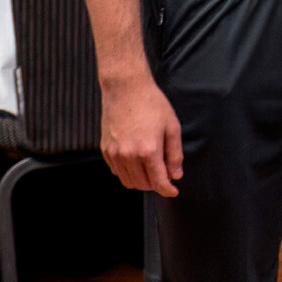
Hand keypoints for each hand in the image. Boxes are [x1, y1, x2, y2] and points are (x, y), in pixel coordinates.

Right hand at [99, 75, 183, 196]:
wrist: (126, 89)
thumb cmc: (152, 105)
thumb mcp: (172, 127)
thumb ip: (175, 154)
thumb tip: (176, 175)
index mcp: (148, 150)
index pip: (158, 181)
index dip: (168, 190)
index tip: (174, 191)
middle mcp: (128, 155)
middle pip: (143, 184)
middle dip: (156, 184)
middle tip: (166, 176)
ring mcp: (115, 154)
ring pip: (128, 181)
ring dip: (142, 181)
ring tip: (152, 170)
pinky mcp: (105, 150)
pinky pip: (117, 171)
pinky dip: (128, 172)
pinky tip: (137, 162)